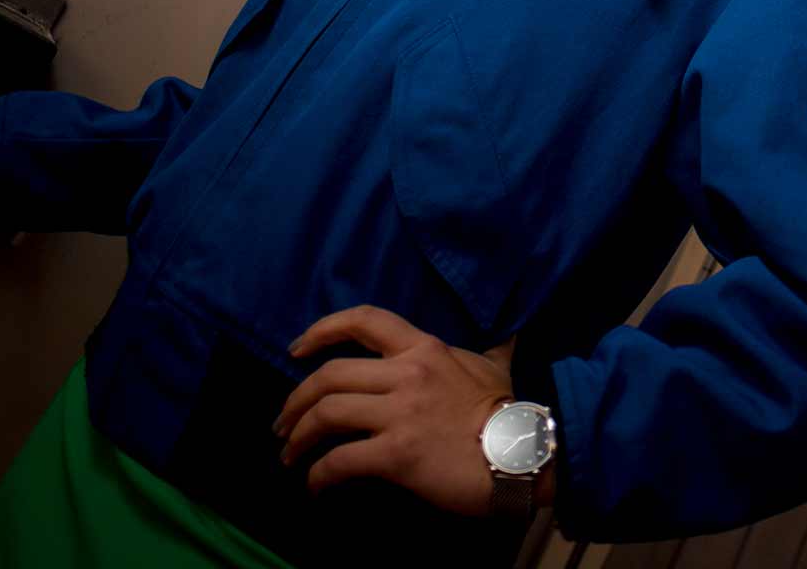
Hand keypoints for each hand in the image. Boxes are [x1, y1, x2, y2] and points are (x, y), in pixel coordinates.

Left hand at [275, 305, 538, 513]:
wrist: (523, 455)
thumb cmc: (507, 411)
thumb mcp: (495, 367)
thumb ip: (492, 347)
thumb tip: (511, 333)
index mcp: (424, 348)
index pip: (364, 321)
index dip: (321, 330)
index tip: (296, 349)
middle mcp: (406, 373)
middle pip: (329, 375)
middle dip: (296, 399)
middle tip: (283, 422)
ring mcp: (399, 414)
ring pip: (327, 414)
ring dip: (298, 436)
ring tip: (288, 454)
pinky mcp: (396, 455)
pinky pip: (340, 461)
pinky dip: (318, 475)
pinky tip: (314, 485)